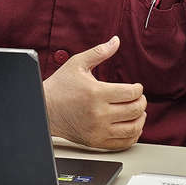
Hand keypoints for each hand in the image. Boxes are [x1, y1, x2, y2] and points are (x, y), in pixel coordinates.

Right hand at [43, 36, 146, 150]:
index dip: (138, 89)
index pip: (131, 93)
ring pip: (133, 128)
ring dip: (140, 118)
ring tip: (137, 111)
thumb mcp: (77, 64)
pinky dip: (133, 135)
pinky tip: (131, 126)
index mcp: (96, 93)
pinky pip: (123, 143)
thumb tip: (116, 41)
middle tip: (138, 98)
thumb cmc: (59, 86)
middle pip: (135, 110)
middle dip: (141, 101)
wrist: (43, 109)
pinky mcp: (96, 141)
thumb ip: (99, 52)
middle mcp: (98, 114)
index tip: (136, 87)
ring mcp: (98, 130)